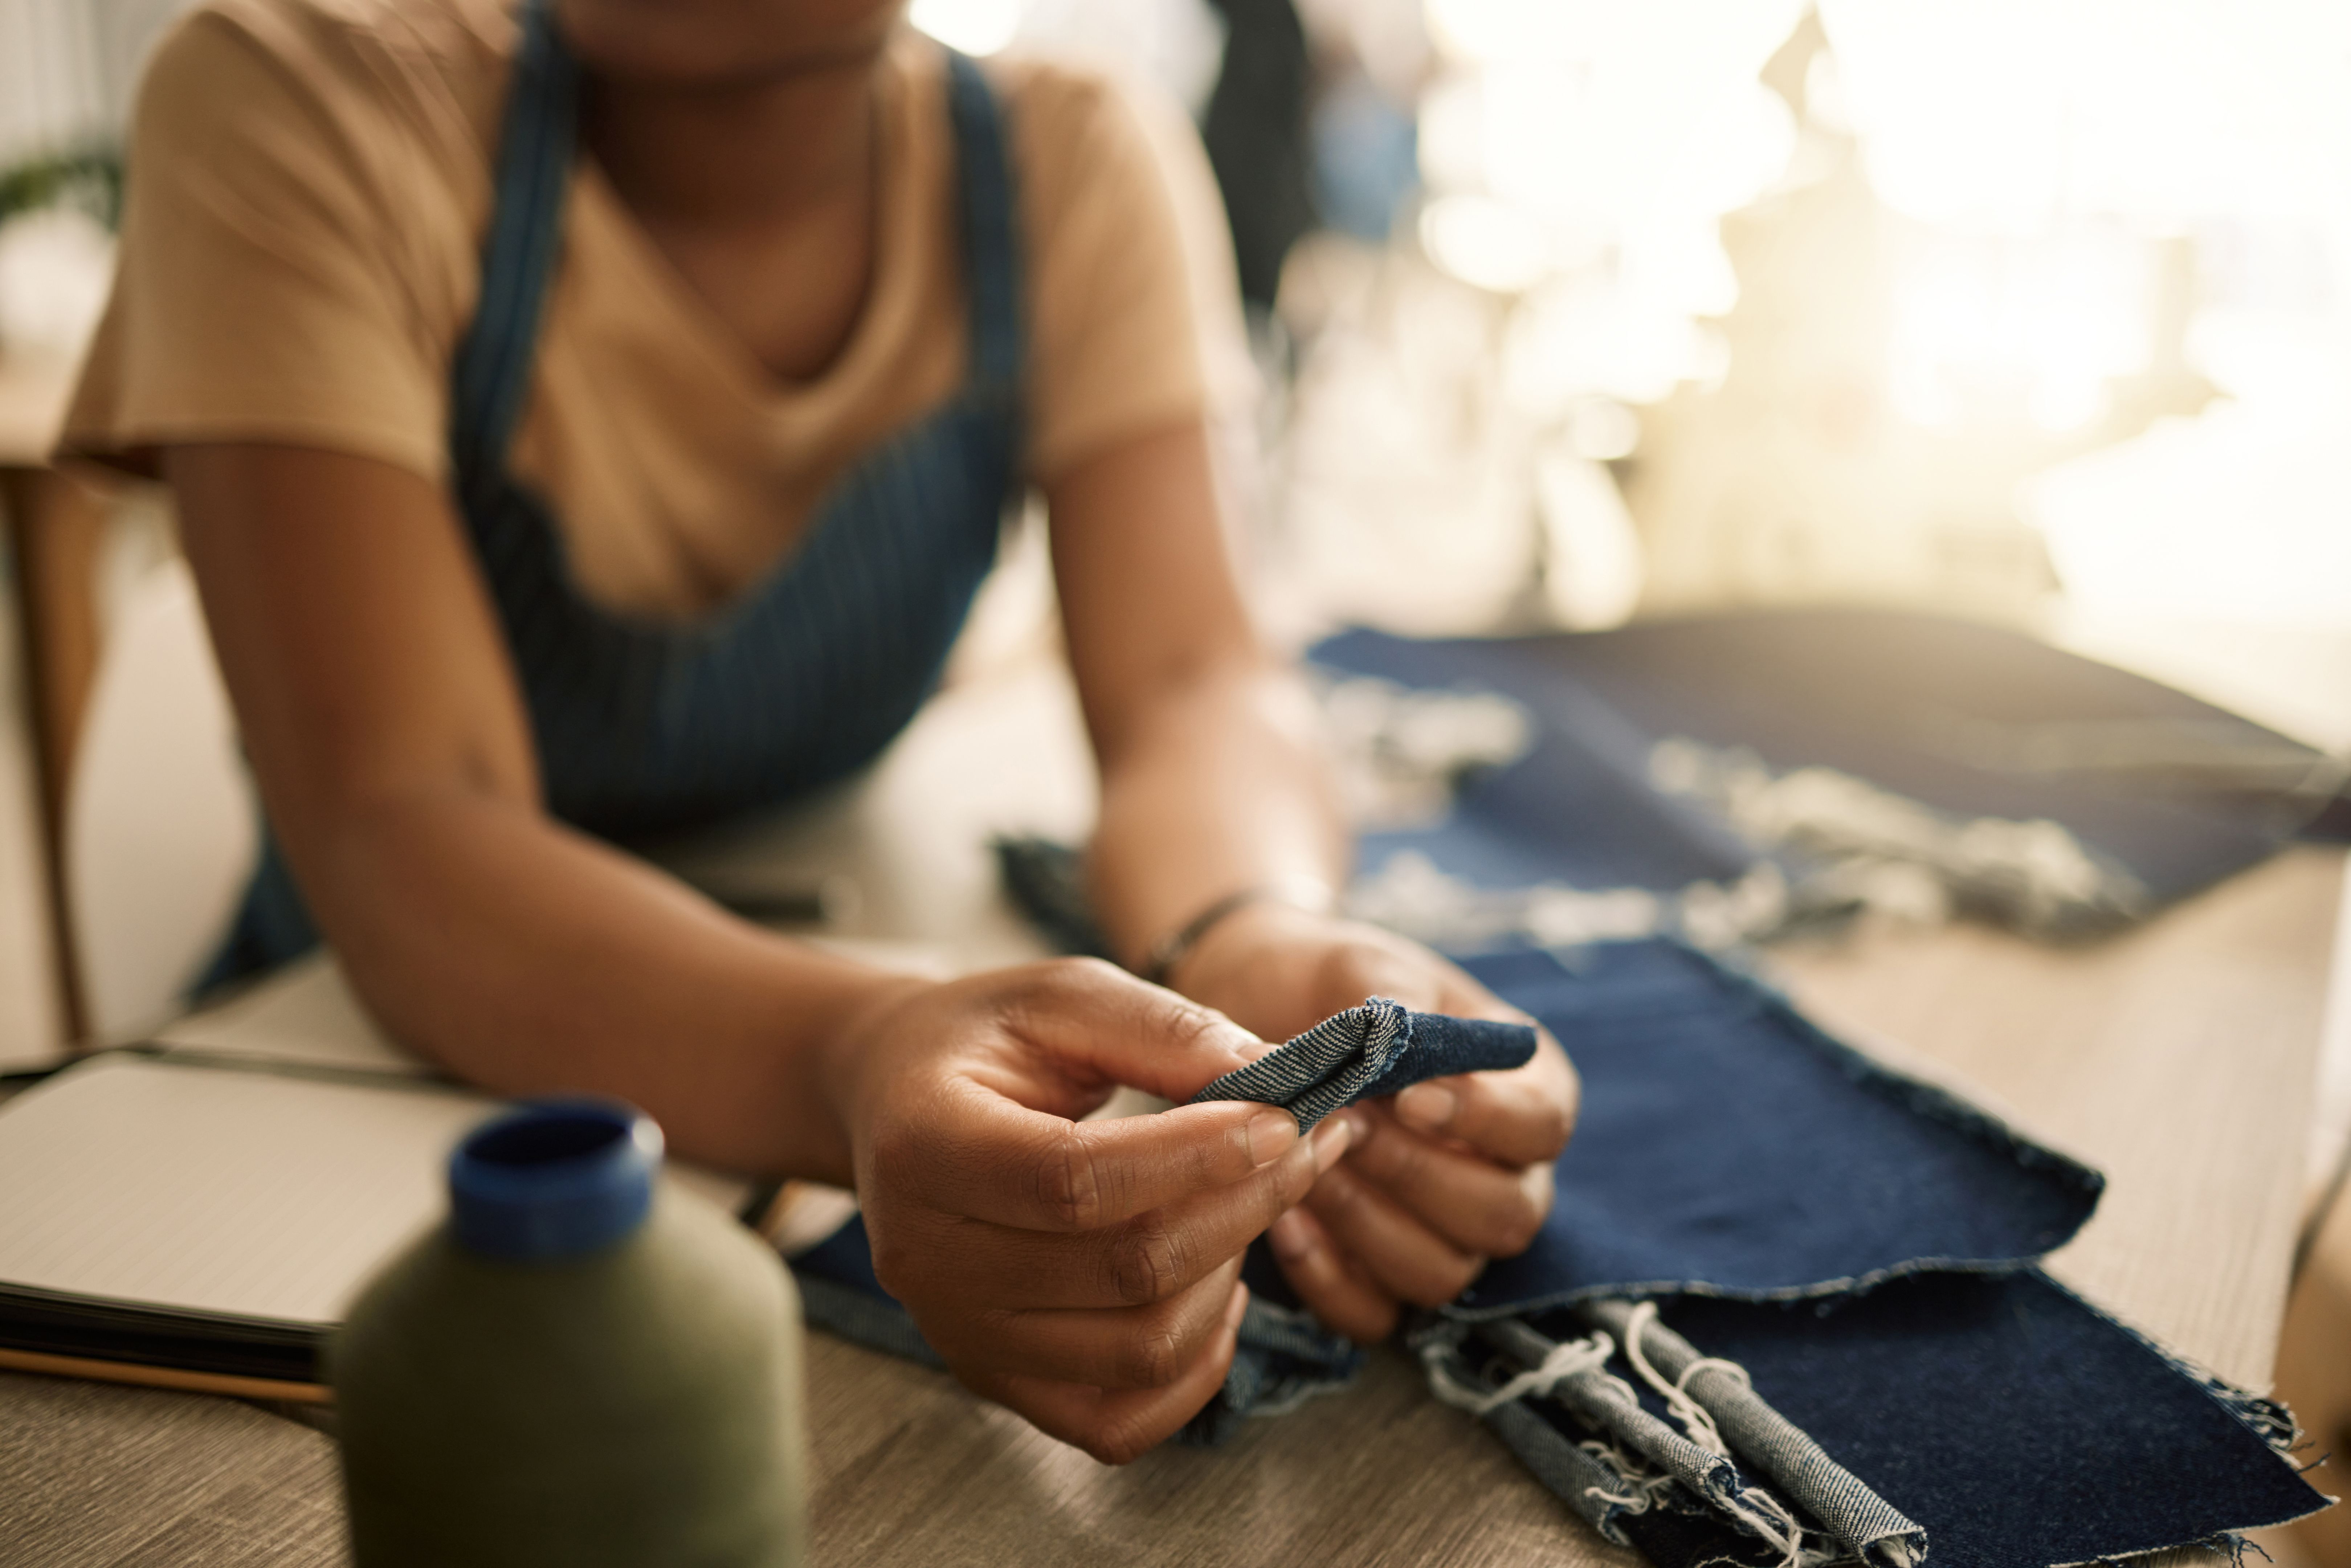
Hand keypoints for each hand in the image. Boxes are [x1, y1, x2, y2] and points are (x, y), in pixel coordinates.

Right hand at [823, 957, 1353, 1461]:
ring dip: (1228, 1276)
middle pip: (1124, 1269)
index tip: (1282, 1119)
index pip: (1076, 1181)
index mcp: (926, 1145)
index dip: (1197, 1156)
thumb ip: (1162, 1028)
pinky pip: (1120, 1422)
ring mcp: (960, 1335)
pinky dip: (1194, 1367)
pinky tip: (1214, 1287)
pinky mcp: (996, 1380)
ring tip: (1247, 1205)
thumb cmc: (983, 1040)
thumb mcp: (1061, 995)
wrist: (894, 1103)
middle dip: (1243, 1206)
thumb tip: (1270, 1072)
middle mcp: (928, 1260)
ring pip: (1139, 1350)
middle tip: (1303, 1149)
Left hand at [1170, 905, 1578, 1341]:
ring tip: (1308, 1163)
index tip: (1410, 1095)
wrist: (1256, 1010)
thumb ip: (1397, 1007)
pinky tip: (1286, 1220)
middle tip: (1347, 1126)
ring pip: (1442, 1274)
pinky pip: (1375, 1315)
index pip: (1543, 1127)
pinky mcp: (1380, 1277)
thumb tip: (1407, 1042)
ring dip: (1370, 1223)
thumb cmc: (1330, 985)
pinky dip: (1329, 1278)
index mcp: (1524, 1090)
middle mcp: (1503, 1175)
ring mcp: (1446, 1236)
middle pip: (1505, 1218)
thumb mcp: (1366, 971)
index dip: (1485, 1121)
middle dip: (1419, 1176)